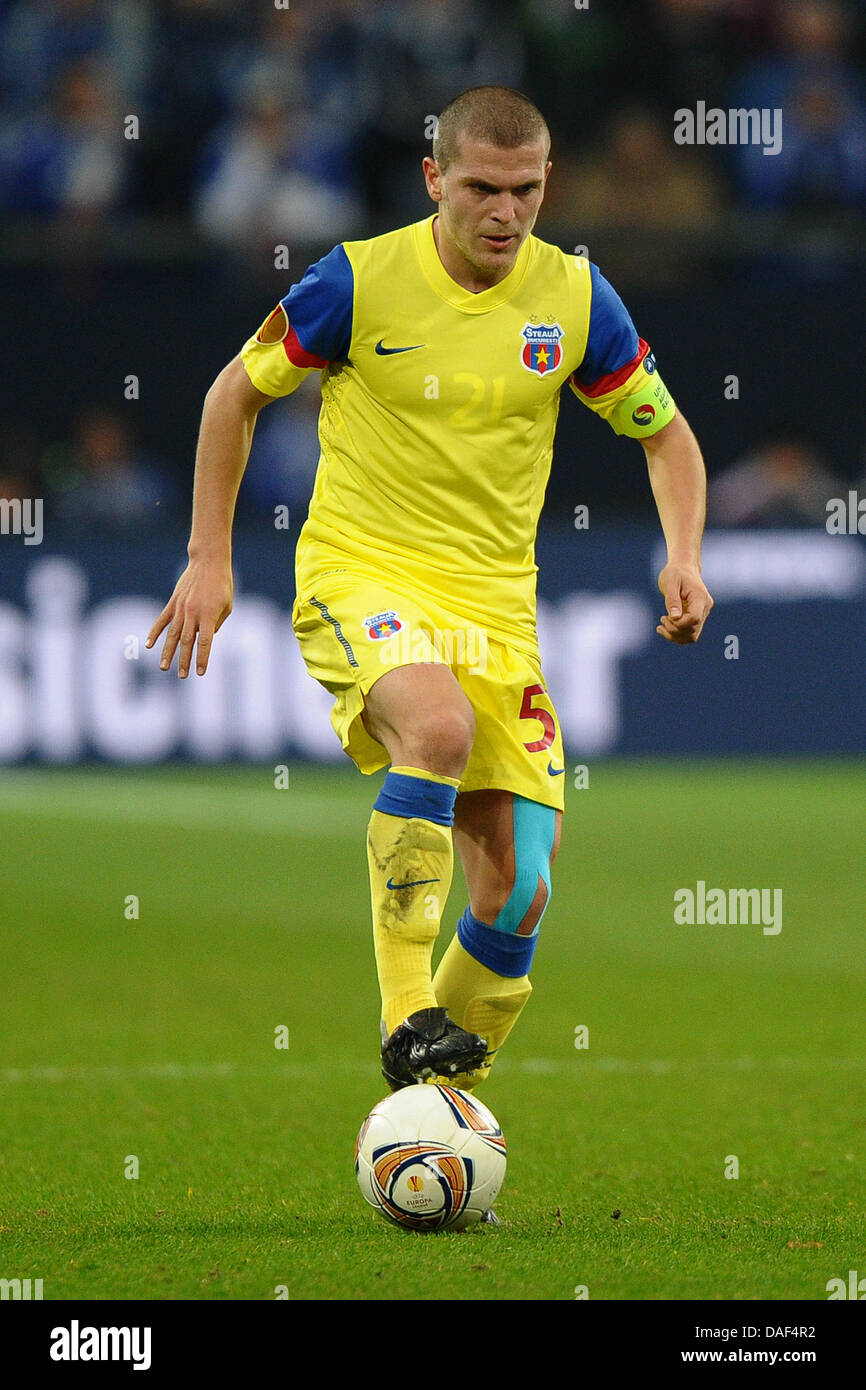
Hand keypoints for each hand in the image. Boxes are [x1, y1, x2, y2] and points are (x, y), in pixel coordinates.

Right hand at [145, 556, 232, 676]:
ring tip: (164, 667)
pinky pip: (162, 620)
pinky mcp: (173, 602)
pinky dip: (154, 633)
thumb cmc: (223, 585)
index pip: (205, 643)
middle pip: (187, 642)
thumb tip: (204, 638)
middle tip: (182, 676)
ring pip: (172, 634)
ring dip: (167, 652)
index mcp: (209, 615)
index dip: (202, 659)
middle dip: (184, 661)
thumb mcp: (227, 606)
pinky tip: (148, 645)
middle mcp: (193, 613)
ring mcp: (181, 608)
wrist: (208, 562)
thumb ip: (216, 625)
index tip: (200, 673)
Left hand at [656, 561, 712, 643]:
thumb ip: (672, 600)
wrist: (683, 568)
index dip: (679, 624)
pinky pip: (689, 633)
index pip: (694, 619)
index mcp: (700, 598)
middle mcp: (705, 608)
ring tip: (661, 627)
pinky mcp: (697, 617)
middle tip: (662, 619)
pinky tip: (664, 629)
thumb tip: (674, 617)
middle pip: (693, 630)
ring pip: (692, 636)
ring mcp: (702, 614)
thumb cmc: (675, 573)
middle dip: (674, 630)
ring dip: (675, 636)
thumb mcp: (670, 583)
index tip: (665, 617)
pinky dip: (677, 635)